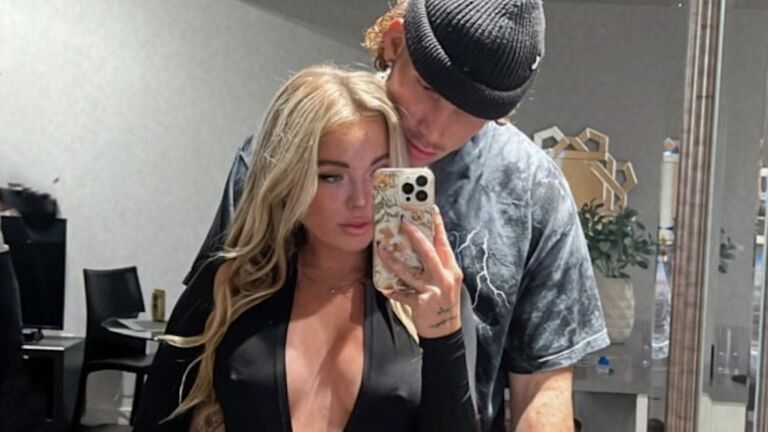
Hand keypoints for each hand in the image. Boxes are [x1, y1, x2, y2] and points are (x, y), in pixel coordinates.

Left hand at [376, 205, 462, 338]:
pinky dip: (391, 290)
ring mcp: (432, 291)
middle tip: (402, 221)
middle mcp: (444, 278)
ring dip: (392, 260)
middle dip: (415, 235)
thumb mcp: (448, 281)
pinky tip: (381, 285)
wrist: (446, 331)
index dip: (438, 225)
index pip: (444, 243)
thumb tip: (421, 244)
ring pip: (409, 272)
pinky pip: (401, 294)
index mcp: (451, 270)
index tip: (430, 208)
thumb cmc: (444, 302)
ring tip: (380, 249)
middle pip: (428, 252)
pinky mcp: (420, 303)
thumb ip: (438, 265)